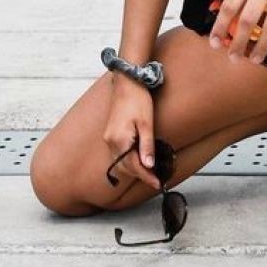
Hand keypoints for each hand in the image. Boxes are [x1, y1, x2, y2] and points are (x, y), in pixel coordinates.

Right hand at [102, 76, 161, 191]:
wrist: (127, 83)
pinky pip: (118, 154)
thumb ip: (146, 146)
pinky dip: (128, 160)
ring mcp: (108, 138)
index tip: (158, 183)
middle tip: (156, 179)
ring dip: (133, 168)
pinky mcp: (110, 134)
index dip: (146, 176)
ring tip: (149, 172)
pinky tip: (137, 159)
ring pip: (120, 162)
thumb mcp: (146, 124)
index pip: (133, 166)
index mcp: (119, 140)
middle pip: (125, 167)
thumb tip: (148, 166)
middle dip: (140, 174)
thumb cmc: (138, 100)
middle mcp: (110, 141)